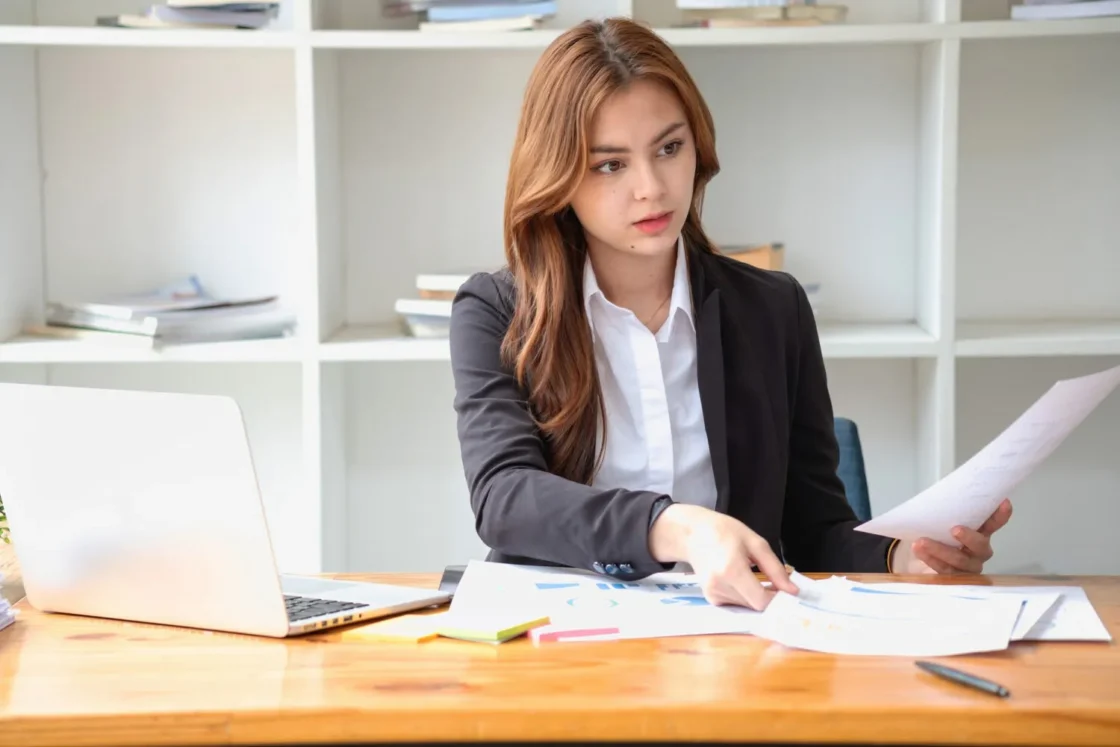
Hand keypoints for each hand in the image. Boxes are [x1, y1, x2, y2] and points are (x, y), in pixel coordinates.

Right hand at [648, 503, 798, 609]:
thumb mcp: (755, 542)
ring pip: (746, 606)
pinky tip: (737, 578)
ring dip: (754, 595)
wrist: (692, 534)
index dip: (776, 599)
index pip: (760, 600)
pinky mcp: (710, 598)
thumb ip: (775, 568)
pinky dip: (743, 595)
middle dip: (767, 596)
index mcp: (732, 570)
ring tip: (749, 574)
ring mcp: (713, 594)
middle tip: (771, 581)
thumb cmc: (723, 532)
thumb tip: (792, 590)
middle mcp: (720, 586)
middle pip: (754, 605)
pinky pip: (736, 603)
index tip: (785, 591)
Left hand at [890, 498, 1012, 574]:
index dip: (1000, 515)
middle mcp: (978, 551)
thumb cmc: (939, 533)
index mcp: (980, 533)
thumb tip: (939, 495)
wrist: (924, 556)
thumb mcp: (943, 520)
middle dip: (969, 538)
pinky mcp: (954, 578)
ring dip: (939, 550)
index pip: (993, 523)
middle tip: (954, 529)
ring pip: (958, 561)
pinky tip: (919, 550)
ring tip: (921, 542)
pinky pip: (943, 570)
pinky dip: (930, 559)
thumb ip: (947, 511)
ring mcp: (967, 567)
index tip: (1004, 503)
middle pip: (980, 546)